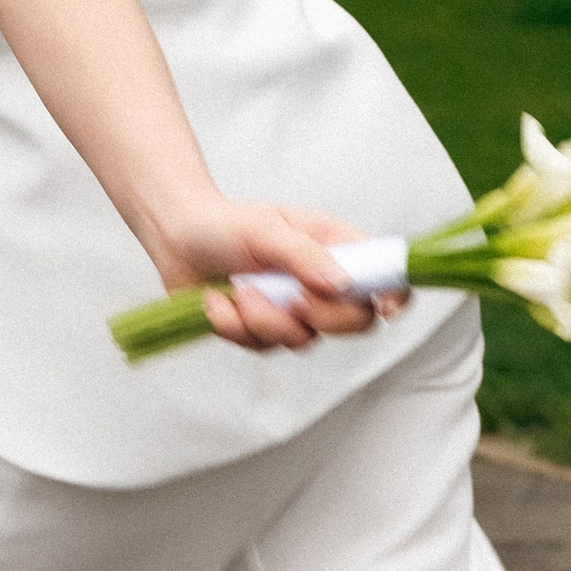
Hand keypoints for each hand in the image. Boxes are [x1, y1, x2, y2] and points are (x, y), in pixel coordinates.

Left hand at [142, 197, 399, 353]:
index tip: (384, 307)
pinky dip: (235, 325)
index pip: (384, 275)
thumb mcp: (264, 229)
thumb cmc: (223, 223)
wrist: (175, 238)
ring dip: (265, 318)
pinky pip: (262, 346)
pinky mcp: (263, 332)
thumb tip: (342, 284)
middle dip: (323, 316)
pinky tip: (217, 300)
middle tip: (292, 299)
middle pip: (356, 321)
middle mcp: (320, 282)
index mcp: (333, 247)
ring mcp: (293, 311)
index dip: (395, 294)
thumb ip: (304, 255)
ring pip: (304, 340)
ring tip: (237, 288)